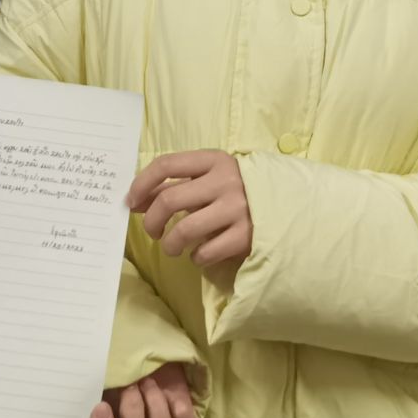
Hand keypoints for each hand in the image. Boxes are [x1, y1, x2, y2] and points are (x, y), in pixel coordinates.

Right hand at [89, 362, 199, 417]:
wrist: (141, 350)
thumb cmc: (113, 367)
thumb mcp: (98, 378)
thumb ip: (91, 394)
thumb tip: (90, 398)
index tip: (101, 407)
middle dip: (132, 412)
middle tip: (130, 386)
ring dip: (155, 406)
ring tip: (148, 380)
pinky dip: (180, 410)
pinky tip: (170, 392)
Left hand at [128, 150, 252, 265]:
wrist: (286, 206)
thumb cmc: (237, 190)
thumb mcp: (208, 179)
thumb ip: (173, 186)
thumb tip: (135, 201)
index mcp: (213, 160)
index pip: (166, 164)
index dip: (141, 183)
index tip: (131, 201)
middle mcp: (225, 181)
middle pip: (169, 200)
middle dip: (151, 221)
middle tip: (153, 232)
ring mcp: (237, 209)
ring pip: (183, 230)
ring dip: (169, 244)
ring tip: (173, 247)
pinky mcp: (245, 236)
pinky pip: (205, 252)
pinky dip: (195, 257)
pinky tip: (199, 254)